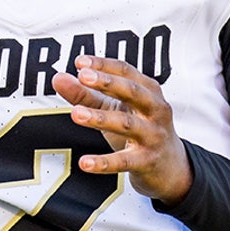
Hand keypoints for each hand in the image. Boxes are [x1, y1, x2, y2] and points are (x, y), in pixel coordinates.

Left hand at [53, 55, 193, 204]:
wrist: (171, 168)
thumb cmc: (140, 130)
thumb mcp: (114, 109)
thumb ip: (86, 94)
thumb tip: (58, 78)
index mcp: (148, 91)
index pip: (126, 71)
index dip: (103, 65)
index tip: (80, 62)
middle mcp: (155, 109)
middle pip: (132, 91)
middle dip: (107, 82)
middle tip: (82, 77)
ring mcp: (153, 135)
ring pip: (127, 123)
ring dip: (100, 118)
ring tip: (76, 113)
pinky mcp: (147, 161)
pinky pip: (124, 160)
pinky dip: (104, 162)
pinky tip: (84, 162)